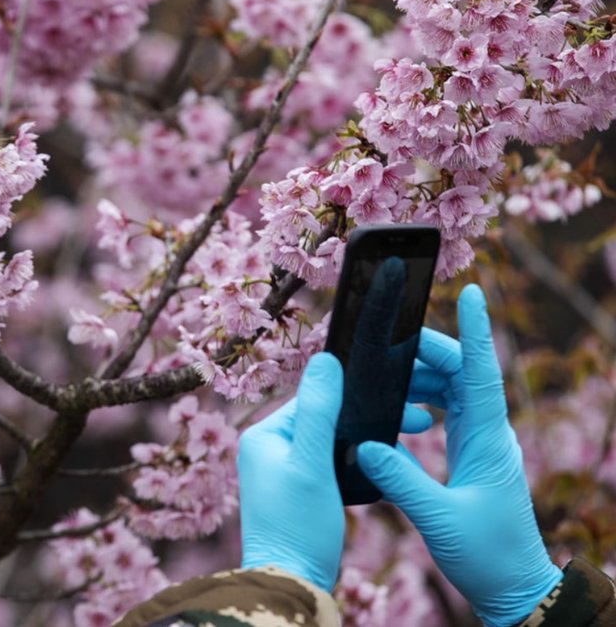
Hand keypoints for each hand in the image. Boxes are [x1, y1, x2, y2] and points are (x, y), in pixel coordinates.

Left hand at [238, 352, 432, 590]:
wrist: (293, 585)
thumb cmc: (299, 527)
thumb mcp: (312, 464)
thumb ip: (319, 411)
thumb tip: (325, 359)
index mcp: (263, 436)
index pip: (314, 398)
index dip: (357, 395)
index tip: (404, 395)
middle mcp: (268, 449)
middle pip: (326, 417)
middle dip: (369, 417)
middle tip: (419, 421)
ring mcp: (283, 471)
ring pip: (333, 440)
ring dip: (368, 438)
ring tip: (412, 437)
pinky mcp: (300, 492)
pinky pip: (333, 463)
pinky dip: (359, 461)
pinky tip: (388, 463)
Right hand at [357, 284, 561, 626]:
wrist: (511, 585)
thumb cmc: (485, 554)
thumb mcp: (437, 518)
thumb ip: (400, 479)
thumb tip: (366, 443)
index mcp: (488, 439)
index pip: (481, 373)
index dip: (476, 331)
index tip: (470, 293)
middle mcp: (488, 433)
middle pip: (462, 372)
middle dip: (429, 351)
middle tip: (390, 341)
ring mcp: (480, 442)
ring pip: (453, 390)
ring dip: (422, 377)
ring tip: (386, 374)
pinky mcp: (469, 455)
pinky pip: (447, 412)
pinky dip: (422, 401)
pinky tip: (397, 407)